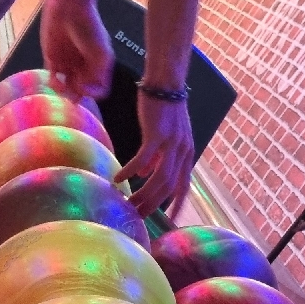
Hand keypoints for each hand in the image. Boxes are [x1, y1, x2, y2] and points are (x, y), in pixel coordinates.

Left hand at [40, 0, 113, 101]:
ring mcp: (69, 64)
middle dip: (79, 93)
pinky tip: (56, 81)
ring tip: (64, 87)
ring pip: (68, 87)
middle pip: (83, 90)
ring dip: (66, 92)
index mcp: (98, 66)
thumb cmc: (88, 27)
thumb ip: (99, 73)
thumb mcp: (102, 52)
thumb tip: (88, 89)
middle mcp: (84, 67)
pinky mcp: (53, 59)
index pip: (99, 89)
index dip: (94, 93)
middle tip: (75, 89)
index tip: (86, 88)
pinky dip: (55, 84)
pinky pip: (54, 78)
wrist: (69, 7)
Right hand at [115, 91, 194, 216]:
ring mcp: (171, 144)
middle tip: (137, 217)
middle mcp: (182, 152)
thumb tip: (145, 175)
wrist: (165, 82)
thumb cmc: (163, 107)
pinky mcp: (157, 135)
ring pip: (158, 179)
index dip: (177, 205)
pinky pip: (143, 159)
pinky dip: (130, 171)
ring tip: (128, 203)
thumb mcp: (165, 135)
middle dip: (153, 205)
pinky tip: (118, 178)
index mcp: (186, 153)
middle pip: (169, 188)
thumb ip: (158, 157)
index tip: (168, 221)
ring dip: (142, 194)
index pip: (184, 186)